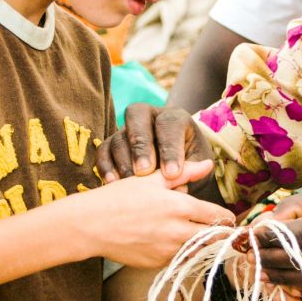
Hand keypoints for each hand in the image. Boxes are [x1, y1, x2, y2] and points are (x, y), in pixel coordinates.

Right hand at [71, 174, 234, 268]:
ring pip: (197, 250)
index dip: (227, 218)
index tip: (229, 218)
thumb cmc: (120, 197)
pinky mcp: (157, 264)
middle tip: (217, 228)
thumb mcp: (152, 179)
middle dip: (219, 234)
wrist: (90, 225)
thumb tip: (208, 164)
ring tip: (190, 232)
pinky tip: (168, 239)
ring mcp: (167, 251)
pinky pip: (178, 258)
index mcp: (180, 208)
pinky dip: (179, 251)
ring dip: (199, 243)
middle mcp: (177, 232)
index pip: (219, 217)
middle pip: (214, 238)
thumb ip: (185, 171)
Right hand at [95, 103, 213, 182]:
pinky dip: (106, 166)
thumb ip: (190, 170)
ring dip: (123, 160)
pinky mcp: (113, 144)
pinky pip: (103, 150)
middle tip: (144, 172)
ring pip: (119, 136)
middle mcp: (150, 116)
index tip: (172, 174)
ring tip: (130, 184)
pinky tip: (112, 183)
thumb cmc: (192, 164)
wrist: (178, 169)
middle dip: (140, 145)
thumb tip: (179, 184)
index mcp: (175, 117)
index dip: (170, 148)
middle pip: (137, 116)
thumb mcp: (198, 164)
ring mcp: (128, 129)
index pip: (169, 124)